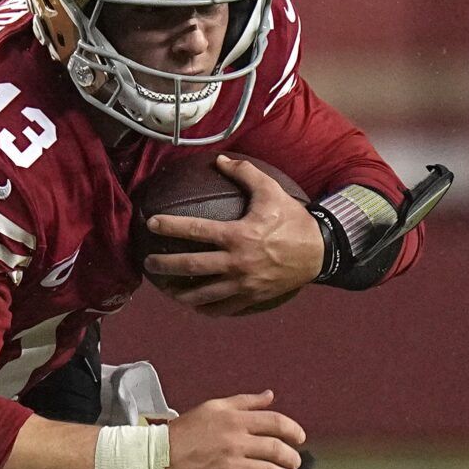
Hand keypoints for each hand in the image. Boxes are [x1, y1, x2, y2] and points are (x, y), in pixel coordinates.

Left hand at [143, 156, 322, 315]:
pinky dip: (206, 309)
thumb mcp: (271, 190)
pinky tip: (195, 306)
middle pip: (191, 266)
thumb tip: (219, 159)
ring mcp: (243, 283)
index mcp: (237, 234)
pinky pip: (223, 308)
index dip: (170, 227)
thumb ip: (244, 173)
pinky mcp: (252, 297)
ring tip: (166, 291)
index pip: (195, 230)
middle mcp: (237, 262)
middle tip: (149, 263)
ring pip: (203, 294)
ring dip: (180, 294)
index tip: (151, 224)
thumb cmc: (293, 219)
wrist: (319, 251)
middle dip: (165, 265)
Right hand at [160, 392, 304, 468]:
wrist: (155, 456)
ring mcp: (229, 466)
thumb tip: (270, 395)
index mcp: (235, 420)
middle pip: (277, 450)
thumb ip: (244, 402)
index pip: (276, 422)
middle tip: (296, 464)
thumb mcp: (213, 407)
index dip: (294, 431)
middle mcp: (236, 441)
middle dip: (293, 459)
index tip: (300, 439)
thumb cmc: (184, 430)